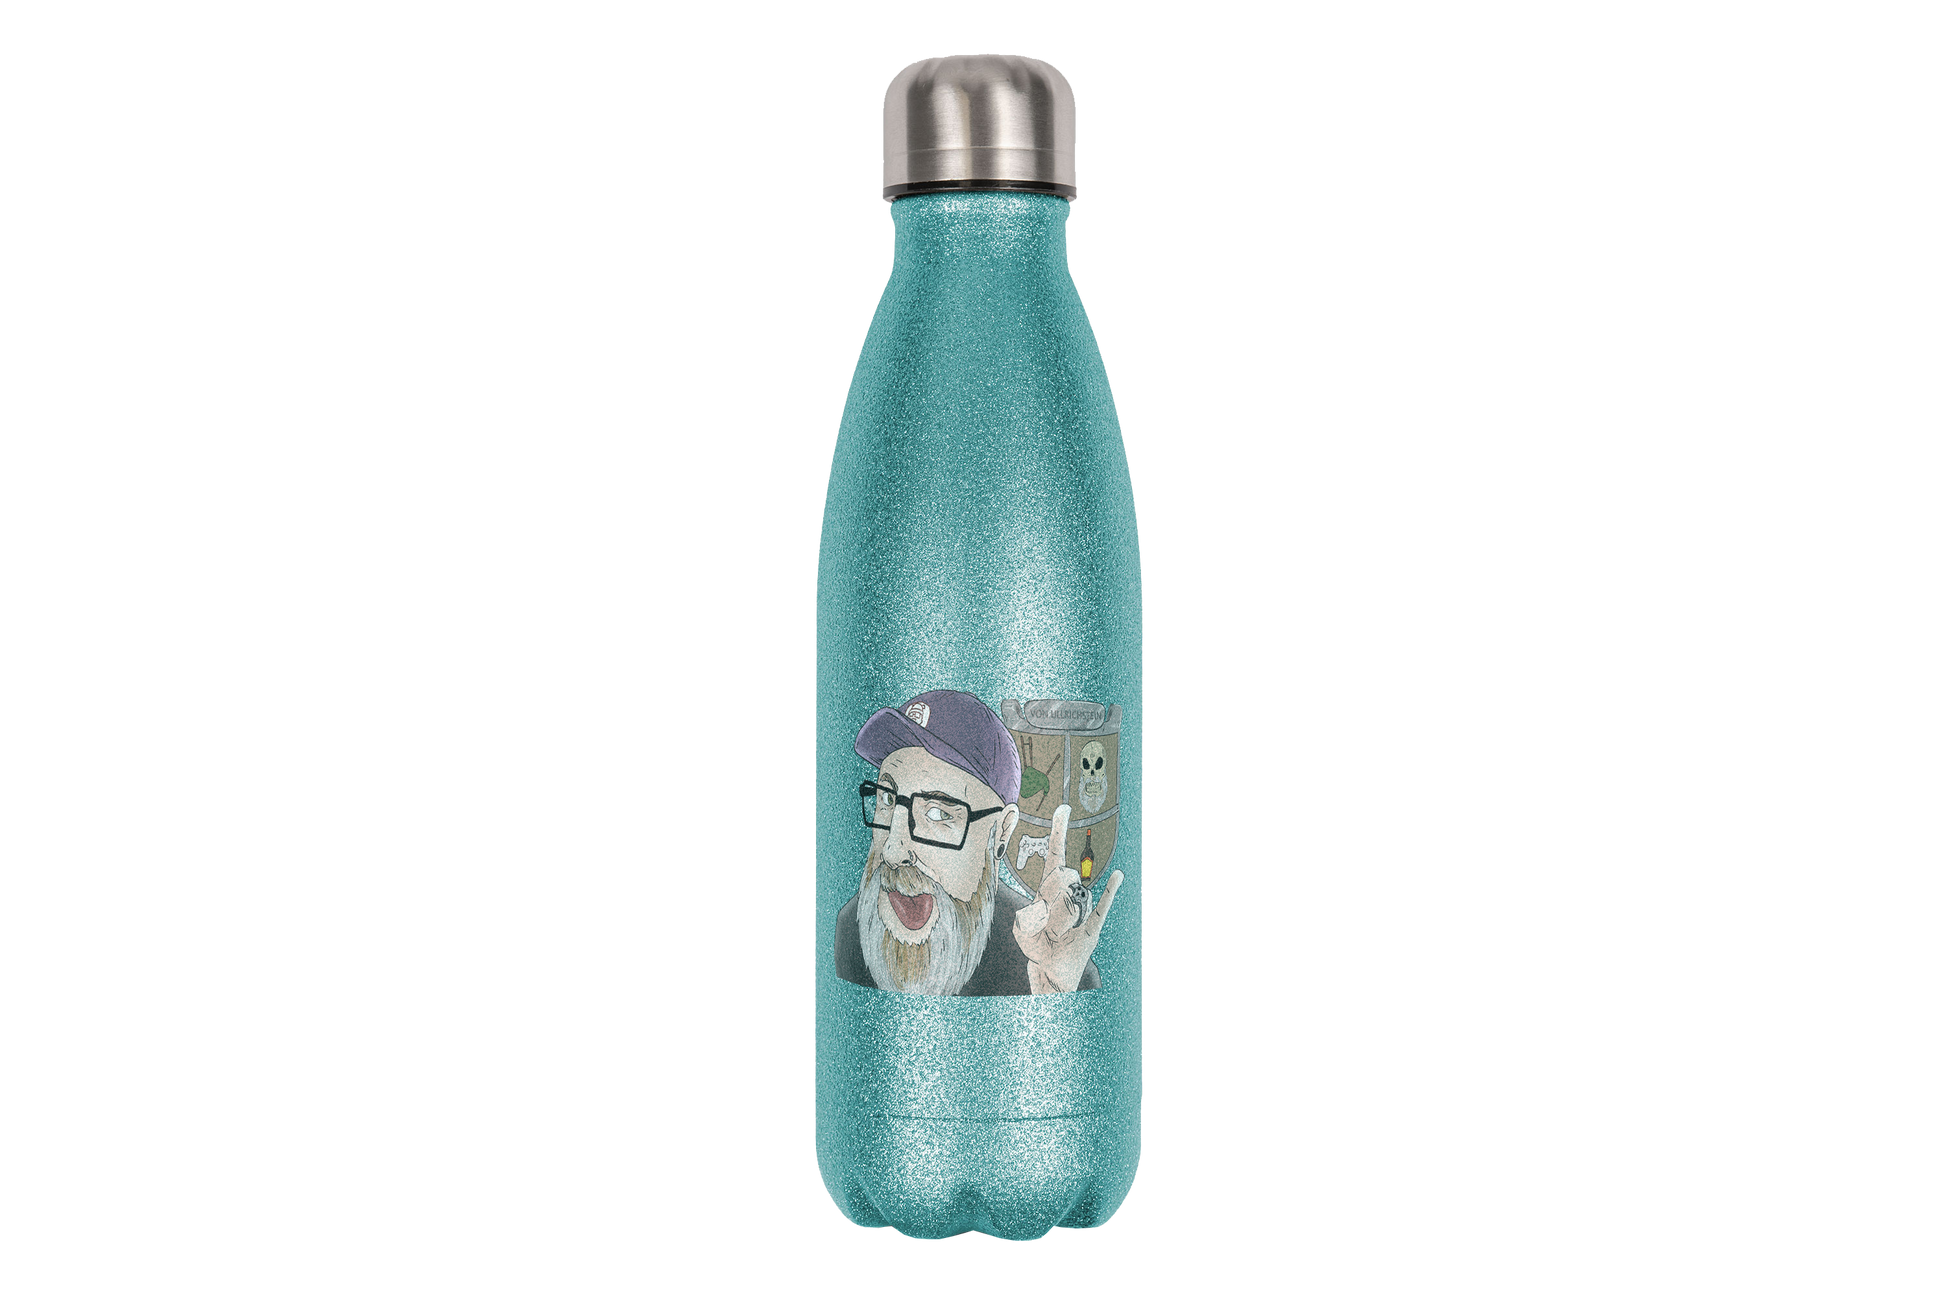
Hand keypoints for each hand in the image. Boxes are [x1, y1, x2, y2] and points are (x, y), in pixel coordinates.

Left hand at [1012, 804, 1123, 993]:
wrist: (1052, 971)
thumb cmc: (1038, 947)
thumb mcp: (1023, 932)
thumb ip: (1025, 920)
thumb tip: (1039, 910)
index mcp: (1048, 889)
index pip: (1055, 854)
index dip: (1058, 832)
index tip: (1063, 810)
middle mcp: (1068, 893)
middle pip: (1061, 879)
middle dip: (1050, 901)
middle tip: (1045, 925)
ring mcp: (1082, 907)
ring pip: (1072, 900)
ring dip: (1060, 922)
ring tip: (1056, 937)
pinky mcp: (1092, 926)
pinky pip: (1101, 906)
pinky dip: (1109, 891)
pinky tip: (1117, 876)